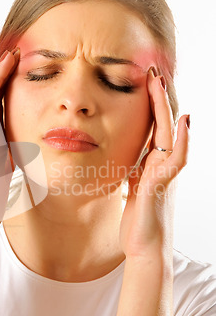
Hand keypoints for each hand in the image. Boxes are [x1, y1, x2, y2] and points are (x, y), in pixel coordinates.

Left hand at [119, 68, 189, 260]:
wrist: (145, 247)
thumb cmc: (138, 220)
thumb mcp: (132, 188)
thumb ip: (135, 169)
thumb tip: (133, 157)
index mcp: (151, 162)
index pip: (152, 125)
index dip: (150, 102)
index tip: (143, 79)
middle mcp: (161, 163)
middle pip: (162, 123)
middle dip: (158, 96)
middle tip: (153, 69)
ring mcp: (164, 173)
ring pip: (169, 133)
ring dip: (166, 107)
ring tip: (161, 82)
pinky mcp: (161, 185)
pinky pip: (175, 159)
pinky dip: (181, 140)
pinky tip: (183, 120)